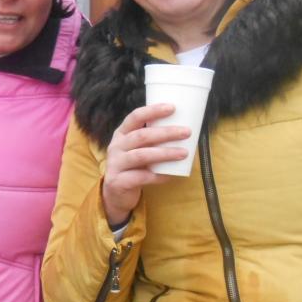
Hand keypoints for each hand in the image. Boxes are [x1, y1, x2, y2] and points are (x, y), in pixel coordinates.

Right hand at [101, 104, 190, 225]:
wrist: (115, 194)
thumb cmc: (134, 167)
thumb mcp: (138, 149)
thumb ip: (153, 140)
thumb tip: (185, 130)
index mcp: (121, 134)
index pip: (135, 117)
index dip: (152, 111)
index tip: (172, 108)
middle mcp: (116, 147)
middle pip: (141, 136)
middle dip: (165, 133)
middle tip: (186, 132)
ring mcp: (115, 164)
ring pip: (141, 156)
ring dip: (165, 153)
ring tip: (183, 153)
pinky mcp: (118, 182)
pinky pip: (141, 177)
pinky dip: (158, 176)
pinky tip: (170, 175)